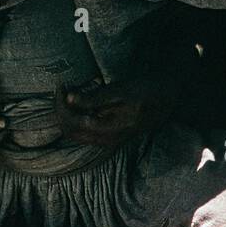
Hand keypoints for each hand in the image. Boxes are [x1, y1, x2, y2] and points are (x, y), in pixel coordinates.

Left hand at [54, 76, 175, 149]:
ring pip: (75, 134)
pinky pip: (84, 132)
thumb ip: (95, 97)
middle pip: (69, 131)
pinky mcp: (108, 136)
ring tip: (70, 94)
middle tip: (63, 89)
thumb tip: (70, 98)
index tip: (63, 85)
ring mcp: (106, 141)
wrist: (165, 100)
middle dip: (60, 110)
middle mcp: (103, 140)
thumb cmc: (143, 91)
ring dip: (68, 115)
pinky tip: (82, 102)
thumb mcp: (120, 91)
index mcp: (105, 129)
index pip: (71, 121)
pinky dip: (77, 118)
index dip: (61, 103)